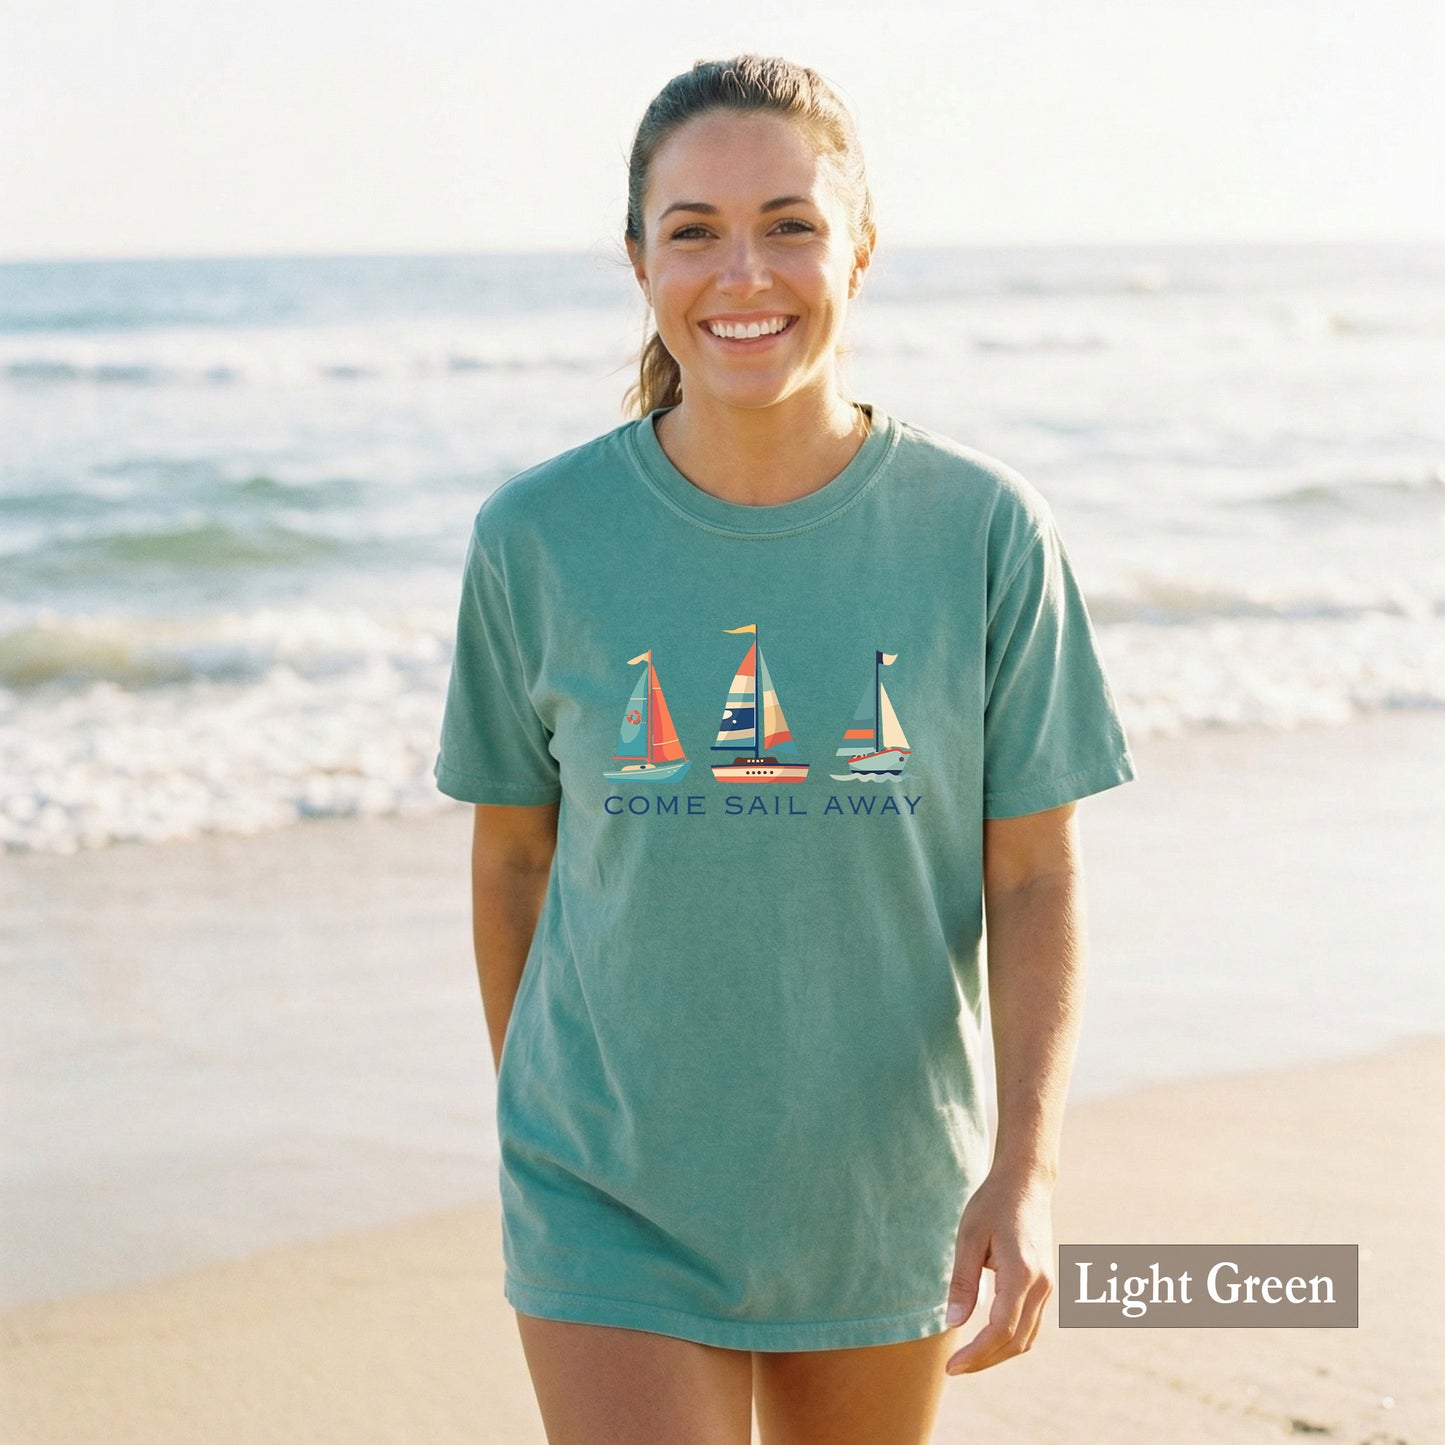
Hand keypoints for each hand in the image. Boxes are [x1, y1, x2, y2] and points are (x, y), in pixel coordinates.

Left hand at [943, 1168, 1055, 1373]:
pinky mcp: (1045, 1284)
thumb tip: (953, 1323)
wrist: (1026, 1182)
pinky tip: (986, 1339)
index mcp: (1022, 1273)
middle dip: (984, 1360)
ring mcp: (1047, 1286)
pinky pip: (1031, 1324)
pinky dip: (1009, 1339)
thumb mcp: (969, 1237)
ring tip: (967, 1358)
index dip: (975, 1354)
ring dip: (998, 1354)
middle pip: (1015, 1341)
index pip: (1000, 1329)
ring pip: (1026, 1338)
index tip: (950, 1366)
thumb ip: (962, 1282)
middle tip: (953, 1368)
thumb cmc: (993, 1204)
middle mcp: (1041, 1285)